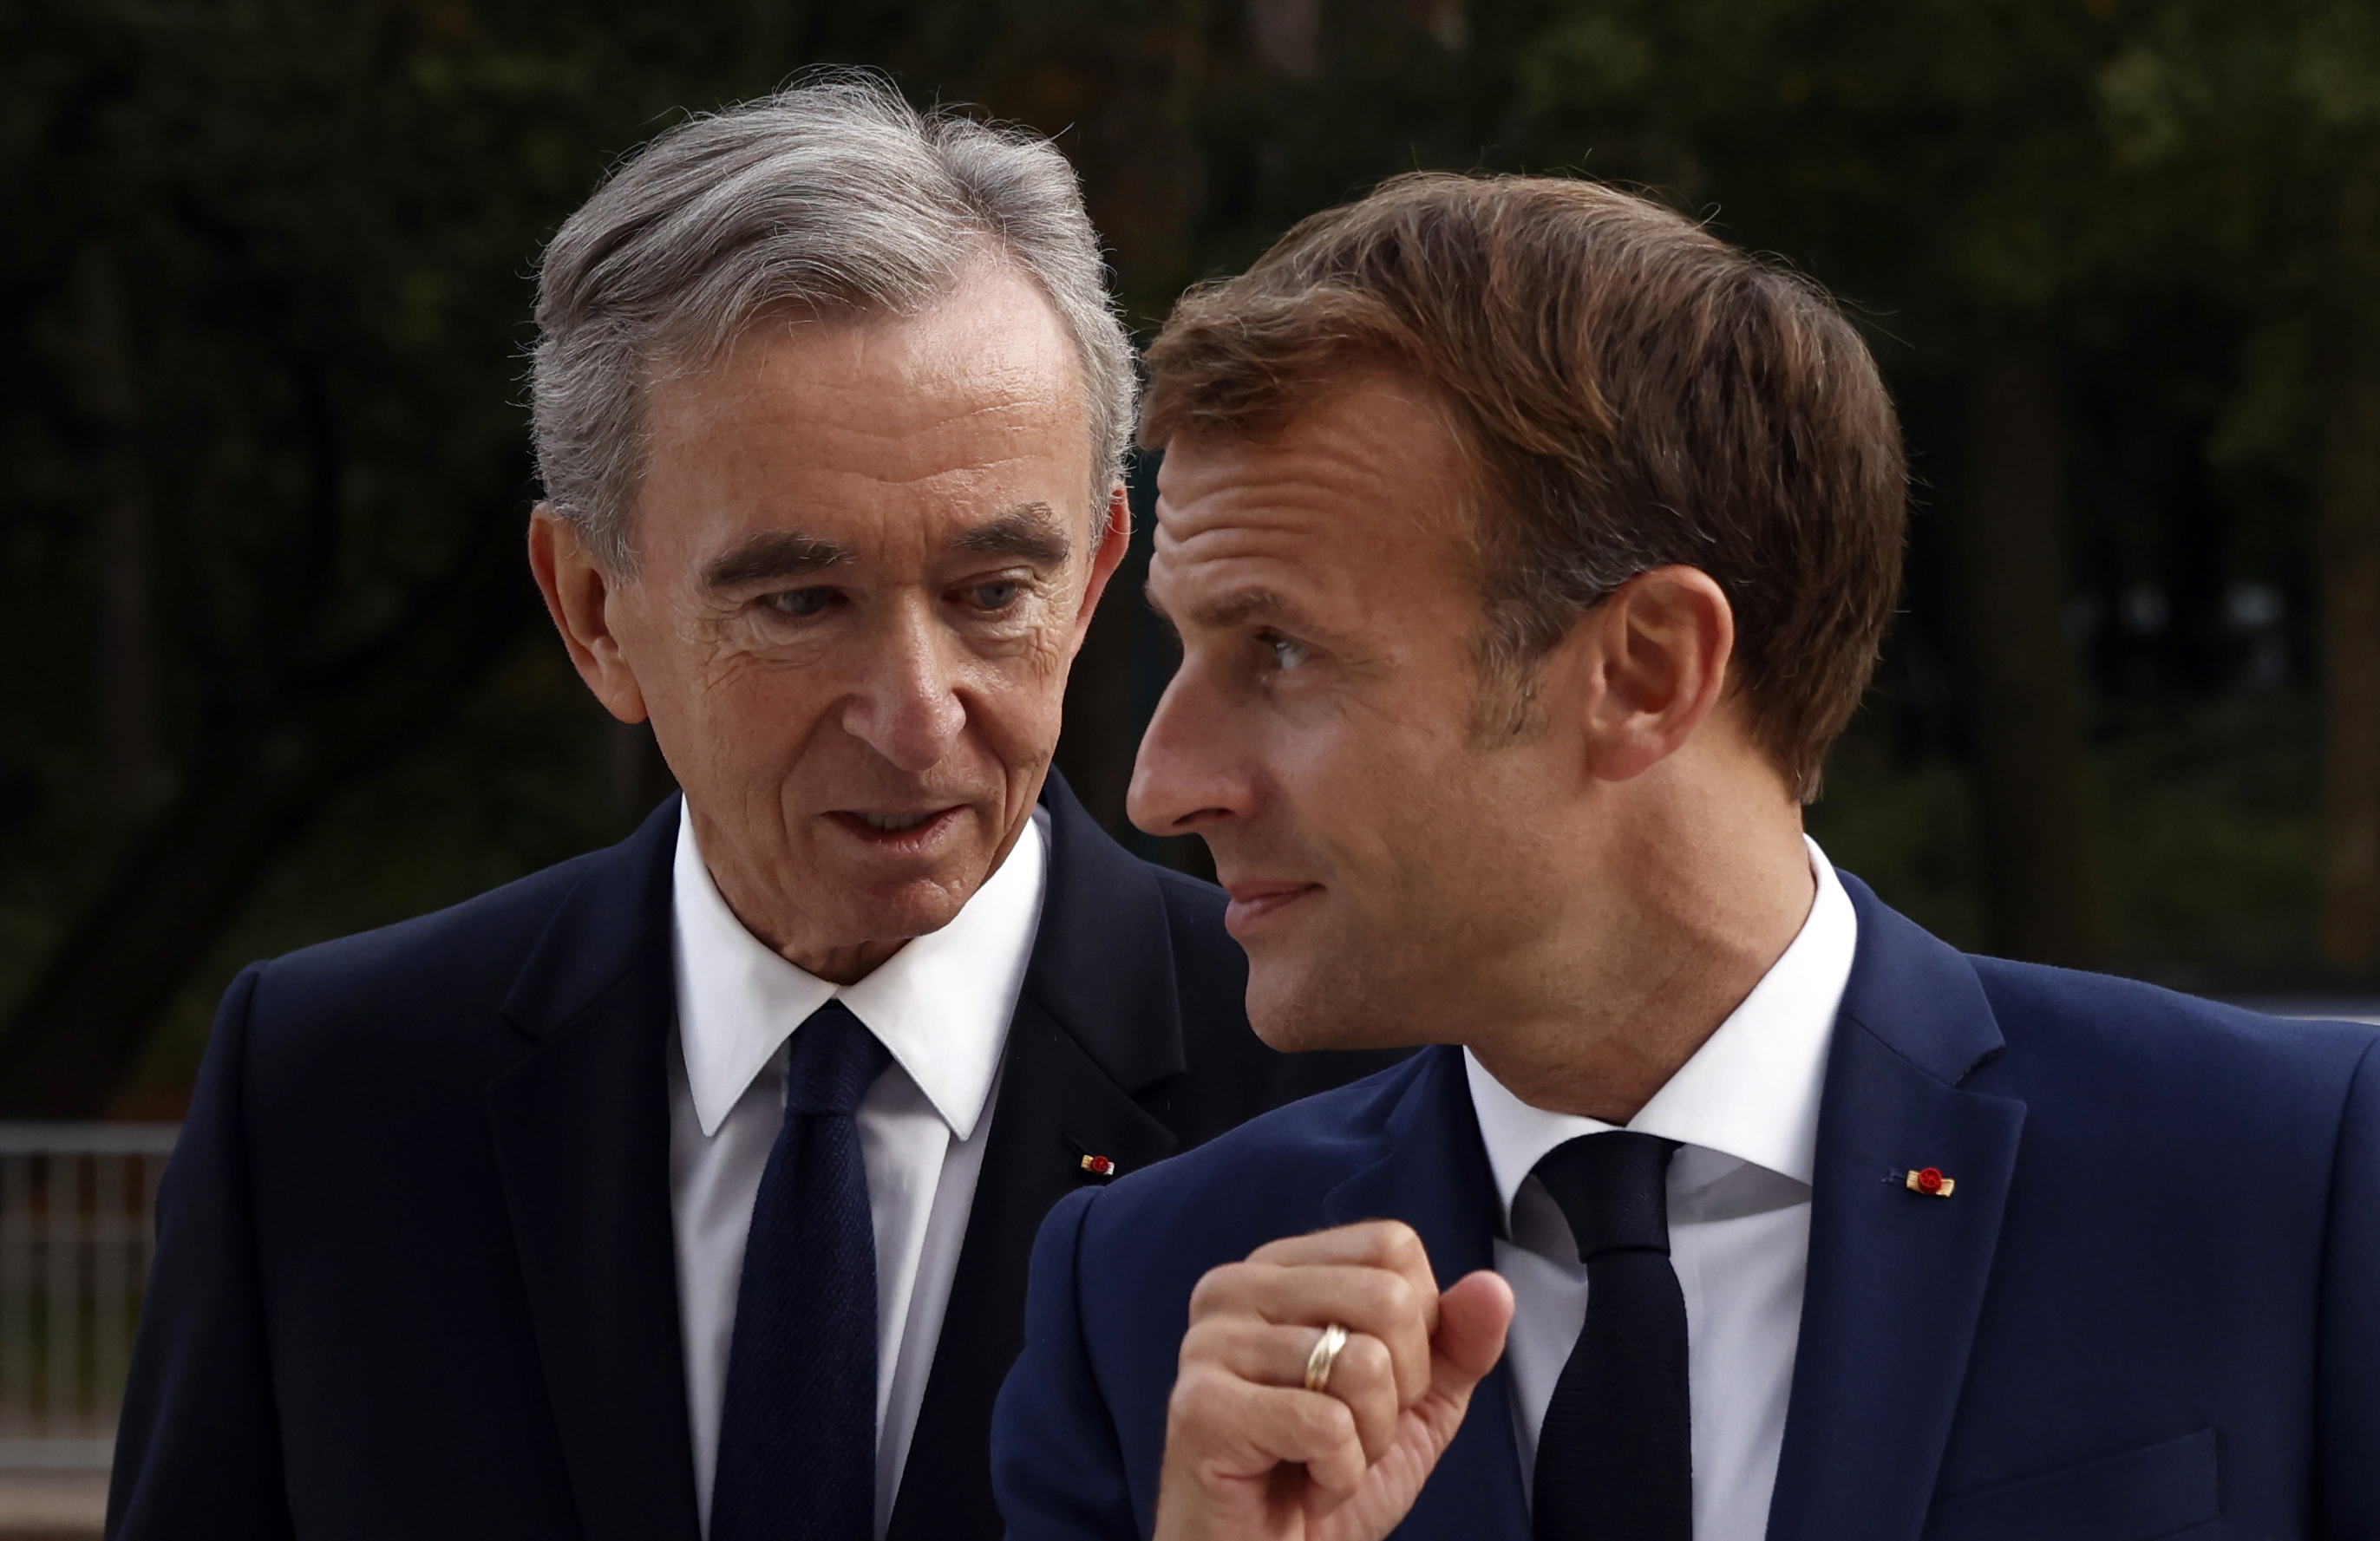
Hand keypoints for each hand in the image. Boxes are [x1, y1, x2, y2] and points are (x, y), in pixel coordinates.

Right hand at [1152, 1221, 1514, 1540]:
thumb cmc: (1322, 1478)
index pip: (1391, 1245)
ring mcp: (1210, 1344)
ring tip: (1321, 1459)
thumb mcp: (1416, 1405)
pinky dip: (1338, 1475)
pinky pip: (1328, 1425)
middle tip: (1350, 1431)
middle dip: (1399, 1390)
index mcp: (1279, 1268)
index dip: (1417, 1327)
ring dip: (1367, 1441)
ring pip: (1363, 1365)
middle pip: (1387, 1297)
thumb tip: (1492, 1288)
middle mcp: (1234, 1289)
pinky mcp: (1202, 1407)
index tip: (1372, 1383)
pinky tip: (1302, 1483)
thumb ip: (1458, 1342)